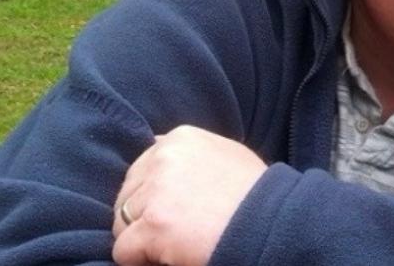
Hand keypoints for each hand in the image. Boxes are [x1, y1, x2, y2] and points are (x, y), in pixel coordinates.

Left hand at [112, 125, 267, 265]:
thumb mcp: (225, 155)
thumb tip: (158, 149)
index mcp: (180, 139)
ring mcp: (156, 191)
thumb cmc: (255, 194)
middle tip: (177, 229)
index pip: (142, 169)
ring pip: (121, 223)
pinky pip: (123, 250)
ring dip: (142, 238)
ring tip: (178, 240)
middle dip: (143, 216)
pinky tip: (172, 254)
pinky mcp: (152, 225)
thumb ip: (190, 155)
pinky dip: (141, 260)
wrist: (272, 222)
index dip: (153, 196)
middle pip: (127, 195)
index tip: (175, 210)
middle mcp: (164, 158)